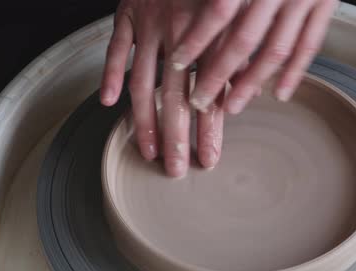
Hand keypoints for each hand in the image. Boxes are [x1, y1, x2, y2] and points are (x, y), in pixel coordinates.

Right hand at [99, 0, 228, 176]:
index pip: (210, 94)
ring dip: (142, 120)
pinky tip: (107, 104)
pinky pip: (115, 47)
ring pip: (143, 81)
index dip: (208, 130)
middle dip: (175, 137)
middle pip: (175, 96)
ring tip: (146, 151)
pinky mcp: (128, 12)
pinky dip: (109, 74)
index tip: (208, 160)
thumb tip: (248, 95)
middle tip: (174, 169)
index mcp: (213, 39)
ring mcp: (151, 24)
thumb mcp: (238, 20)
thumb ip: (239, 57)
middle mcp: (182, 35)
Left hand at [170, 0, 338, 113]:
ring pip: (276, 50)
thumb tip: (184, 2)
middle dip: (218, 74)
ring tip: (232, 107)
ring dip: (252, 83)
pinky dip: (294, 73)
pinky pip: (310, 45)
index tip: (177, 61)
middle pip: (244, 40)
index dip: (197, 38)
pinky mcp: (326, 3)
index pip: (219, 10)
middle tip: (198, 101)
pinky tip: (278, 94)